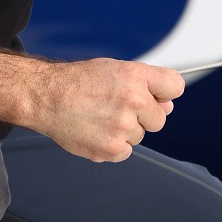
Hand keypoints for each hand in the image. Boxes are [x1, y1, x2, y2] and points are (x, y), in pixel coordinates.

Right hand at [33, 58, 183, 162]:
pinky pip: (125, 152)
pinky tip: (95, 130)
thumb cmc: (76, 82)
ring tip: (99, 117)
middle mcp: (133, 101)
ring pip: (139, 136)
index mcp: (134, 76)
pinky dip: (113, 145)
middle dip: (143, 116)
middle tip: (116, 107)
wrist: (46, 97)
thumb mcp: (112, 69)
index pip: (175, 86)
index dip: (166, 93)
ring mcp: (123, 127)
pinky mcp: (112, 149)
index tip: (159, 96)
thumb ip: (143, 85)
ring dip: (124, 131)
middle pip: (159, 119)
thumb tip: (167, 106)